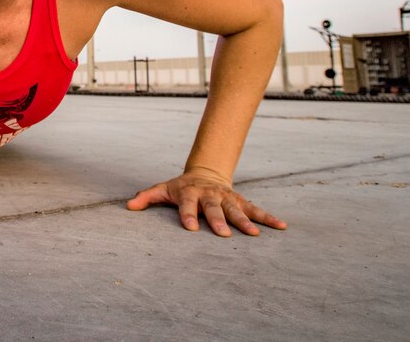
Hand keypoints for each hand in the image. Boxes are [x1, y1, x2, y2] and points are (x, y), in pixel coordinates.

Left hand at [126, 168, 285, 236]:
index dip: (188, 216)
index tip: (191, 229)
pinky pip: (256, 209)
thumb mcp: (163, 189)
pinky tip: (281, 226)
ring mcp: (227, 198)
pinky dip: (268, 217)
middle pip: (214, 209)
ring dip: (246, 222)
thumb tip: (128, 206)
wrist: (205, 173)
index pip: (187, 206)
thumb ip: (147, 197)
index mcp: (190, 193)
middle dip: (219, 221)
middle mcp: (210, 195)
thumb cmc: (180, 188)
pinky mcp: (241, 201)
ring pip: (237, 210)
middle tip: (223, 235)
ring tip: (255, 235)